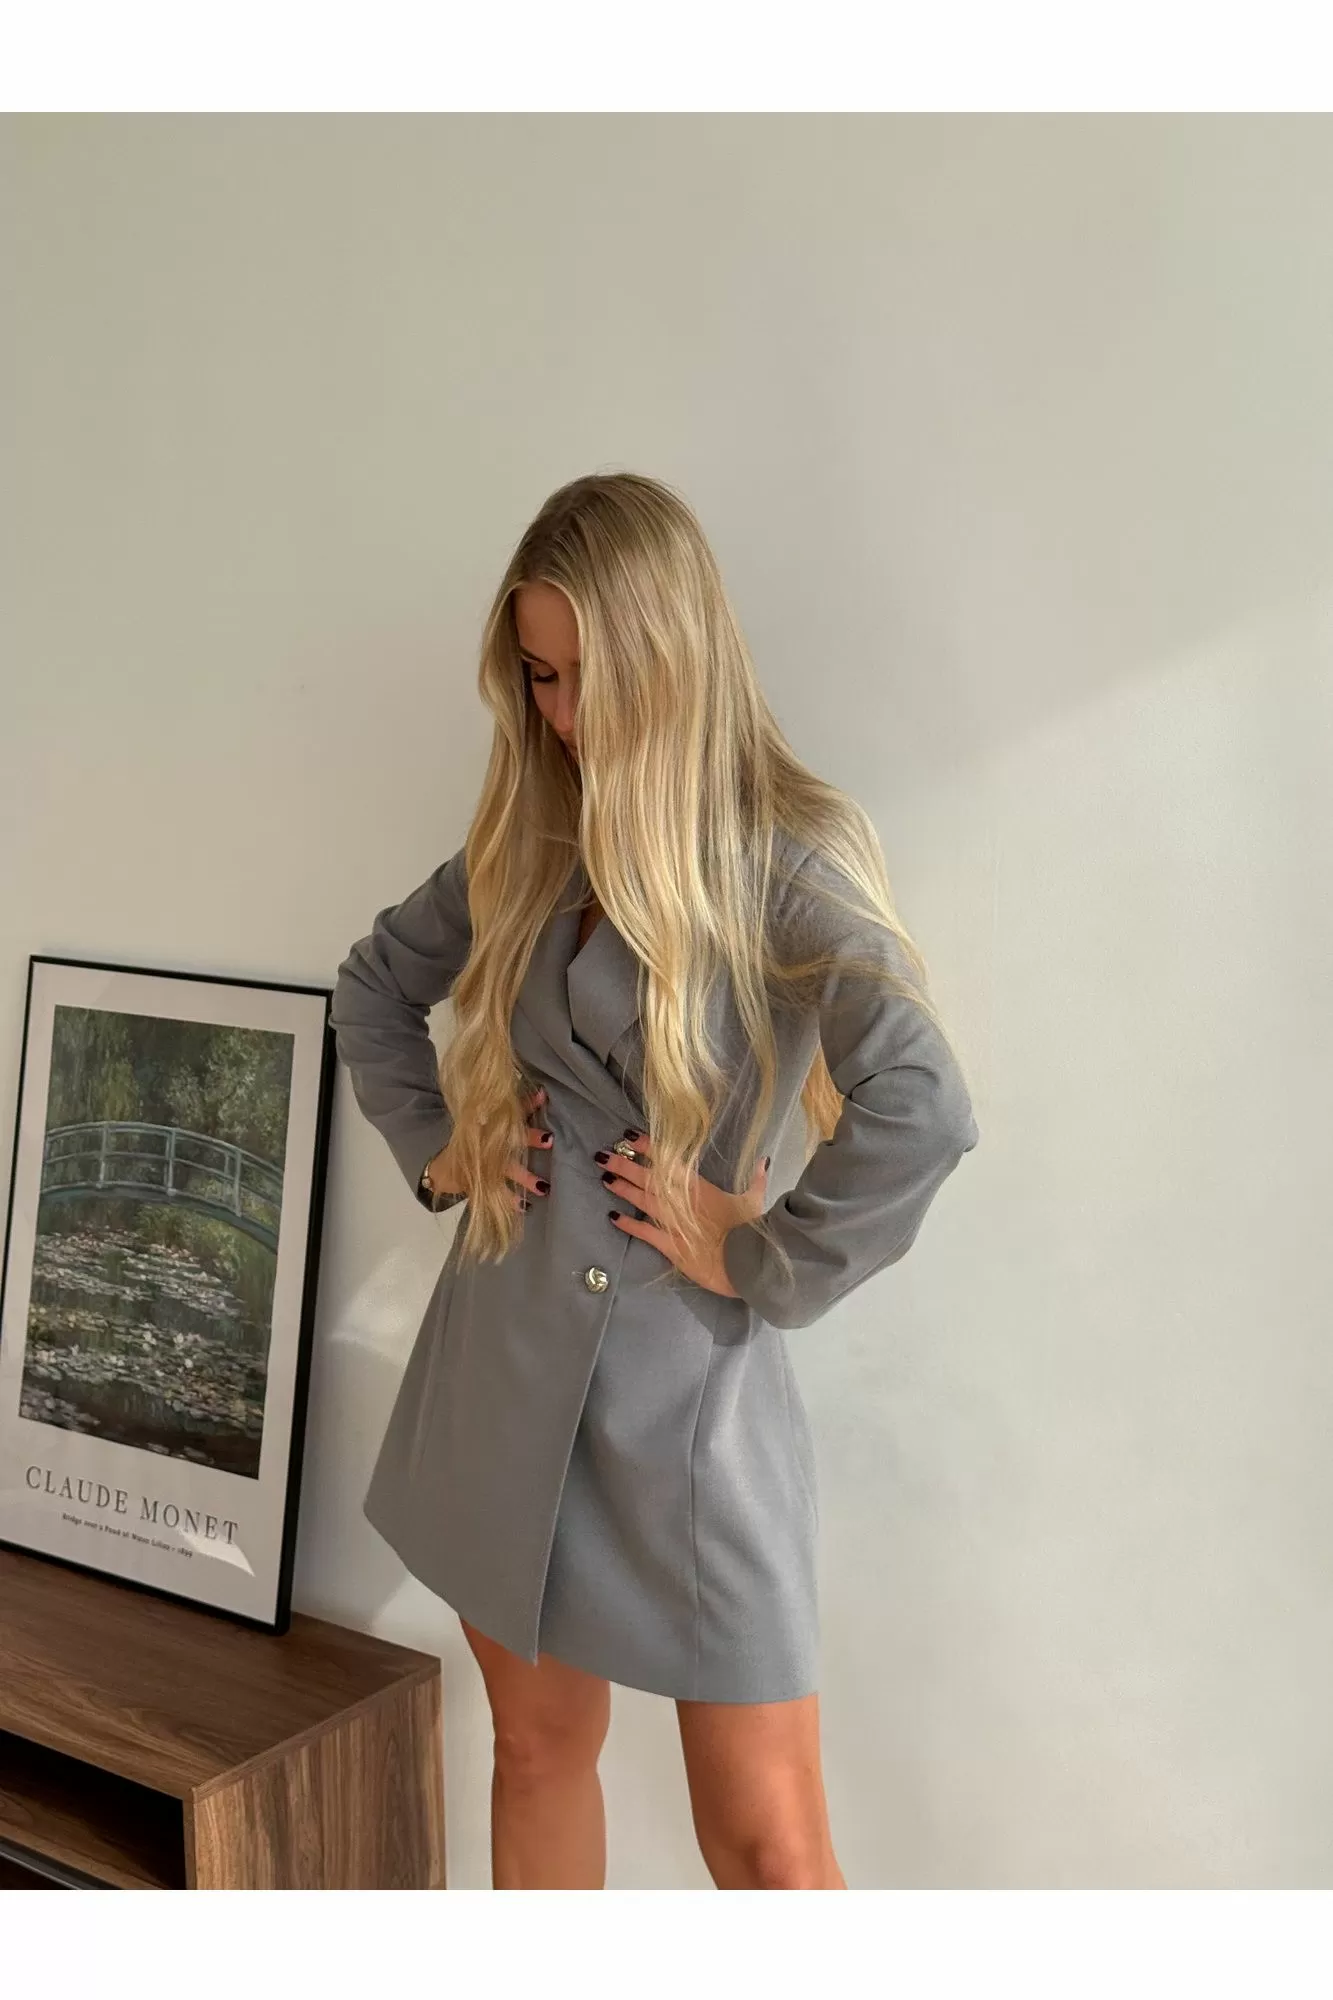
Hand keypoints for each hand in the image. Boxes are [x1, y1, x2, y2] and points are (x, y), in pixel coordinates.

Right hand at [424, 1084, 553, 1207]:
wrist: (440, 1166)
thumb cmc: (470, 1141)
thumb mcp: (482, 1123)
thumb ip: (510, 1111)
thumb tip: (542, 1093)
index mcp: (488, 1124)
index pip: (509, 1110)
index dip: (527, 1103)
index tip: (543, 1097)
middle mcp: (487, 1142)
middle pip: (510, 1138)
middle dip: (530, 1138)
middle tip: (549, 1140)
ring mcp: (482, 1165)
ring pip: (508, 1170)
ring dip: (526, 1178)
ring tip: (544, 1187)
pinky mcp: (478, 1184)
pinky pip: (496, 1194)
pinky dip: (510, 1201)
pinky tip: (524, 1206)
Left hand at [598, 1130, 769, 1296]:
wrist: (748, 1262)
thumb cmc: (752, 1229)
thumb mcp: (755, 1201)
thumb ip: (757, 1179)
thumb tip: (763, 1161)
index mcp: (701, 1187)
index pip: (670, 1161)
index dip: (649, 1148)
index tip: (631, 1137)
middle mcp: (682, 1201)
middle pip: (648, 1178)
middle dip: (625, 1165)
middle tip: (604, 1155)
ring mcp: (674, 1223)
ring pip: (643, 1200)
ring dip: (623, 1189)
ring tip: (605, 1178)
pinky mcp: (671, 1246)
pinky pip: (645, 1232)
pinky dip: (628, 1224)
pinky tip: (613, 1217)